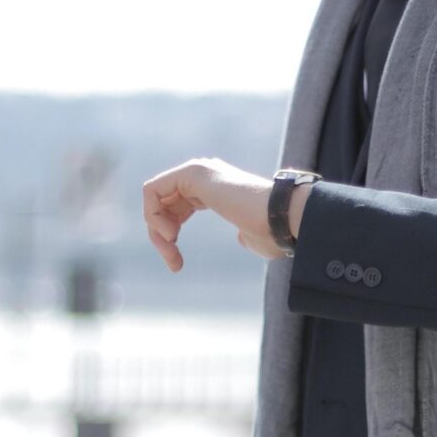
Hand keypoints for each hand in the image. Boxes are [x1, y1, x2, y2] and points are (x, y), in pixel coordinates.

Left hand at [143, 157, 286, 272]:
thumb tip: (242, 236)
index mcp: (214, 189)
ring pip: (153, 198)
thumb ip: (242, 233)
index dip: (168, 238)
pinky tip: (170, 235)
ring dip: (156, 231)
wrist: (285, 220)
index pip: (175, 208)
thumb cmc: (274, 233)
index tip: (178, 264)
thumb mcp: (253, 237)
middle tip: (174, 265)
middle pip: (161, 204)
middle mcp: (203, 175)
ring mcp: (198, 171)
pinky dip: (152, 215)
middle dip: (160, 238)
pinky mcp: (193, 173)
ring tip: (172, 251)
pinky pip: (152, 190)